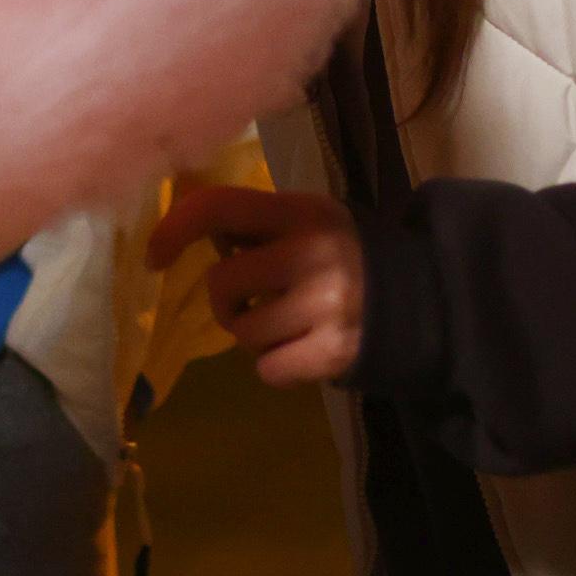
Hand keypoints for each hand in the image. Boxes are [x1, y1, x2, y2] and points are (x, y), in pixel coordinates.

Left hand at [148, 184, 367, 388]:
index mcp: (302, 211)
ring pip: (242, 331)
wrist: (420, 300)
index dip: (175, 228)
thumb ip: (256, 225)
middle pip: (222, 282)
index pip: (220, 206)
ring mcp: (325, 305)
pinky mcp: (332, 352)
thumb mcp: (307, 222)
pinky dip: (277, 365)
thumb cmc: (345, 255)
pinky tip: (304, 348)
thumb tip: (189, 235)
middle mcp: (312, 252)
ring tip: (288, 324)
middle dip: (227, 298)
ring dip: (254, 334)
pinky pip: (267, 369)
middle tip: (254, 299)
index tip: (154, 256)